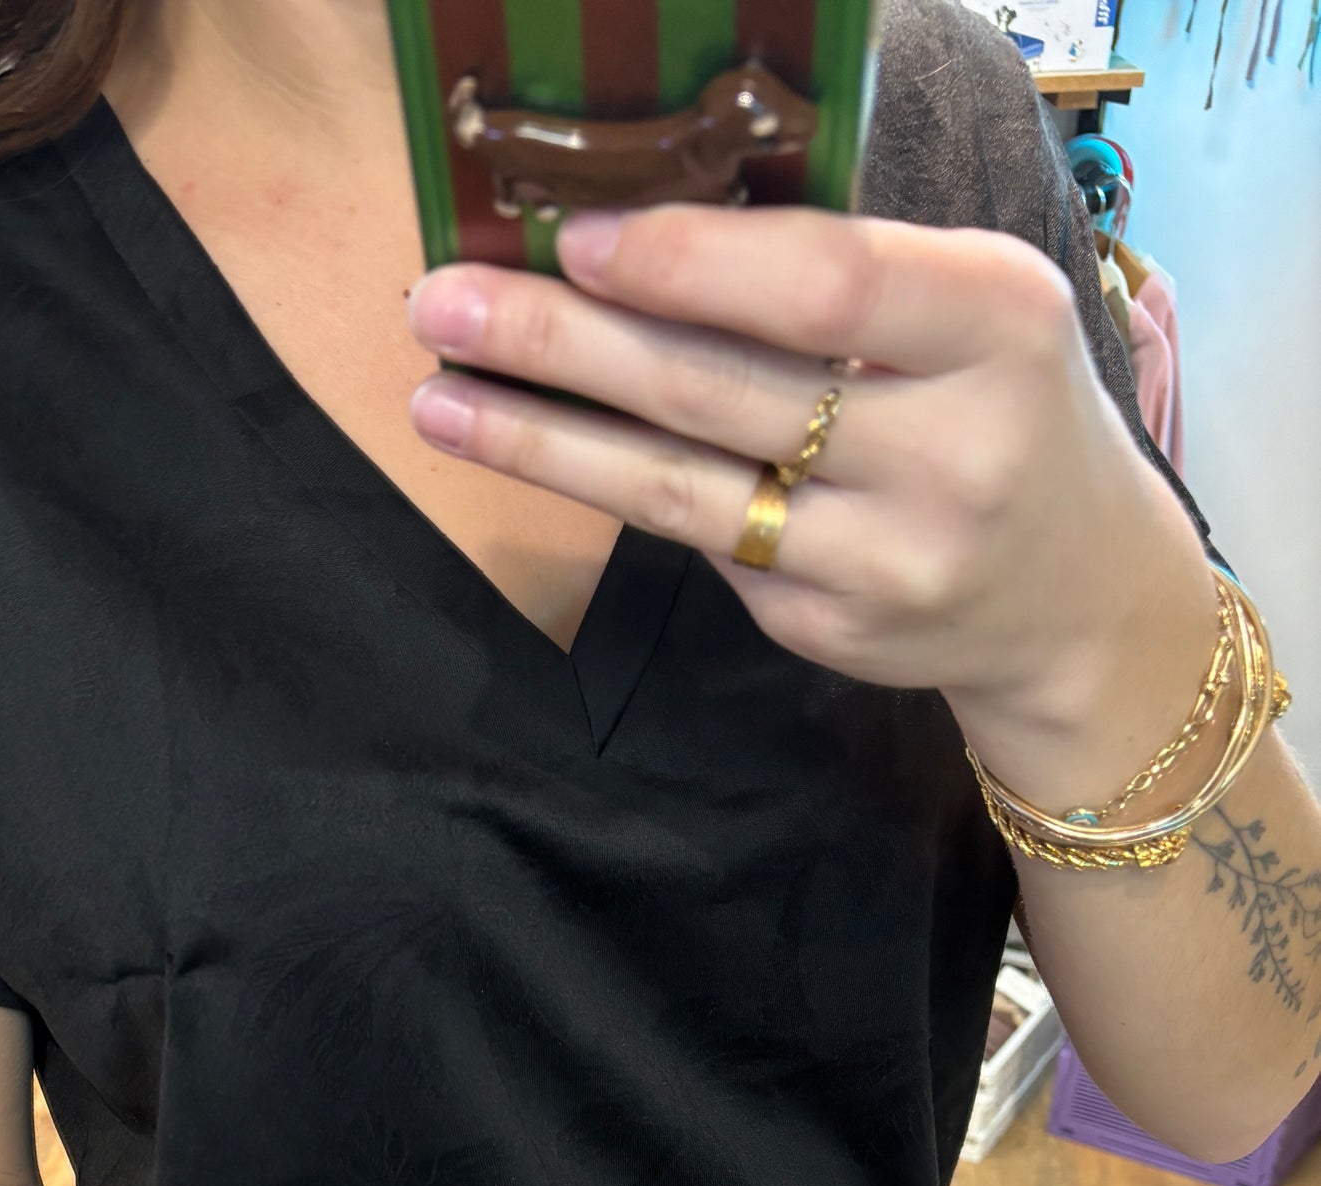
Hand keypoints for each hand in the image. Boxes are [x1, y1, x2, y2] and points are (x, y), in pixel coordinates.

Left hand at [403, 203, 1216, 816]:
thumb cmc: (997, 408)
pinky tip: (539, 453)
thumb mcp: (967, 309)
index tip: (571, 234)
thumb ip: (841, 274)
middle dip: (563, 342)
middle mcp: (954, 451)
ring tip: (436, 396)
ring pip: (683, 490)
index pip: (824, 286)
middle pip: (721, 389)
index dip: (685, 261)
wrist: (1074, 596)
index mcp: (1000, 324)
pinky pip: (704, 547)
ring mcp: (888, 560)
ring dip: (543, 440)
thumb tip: (636, 225)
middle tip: (442, 302)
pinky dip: (614, 491)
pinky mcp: (831, 634)